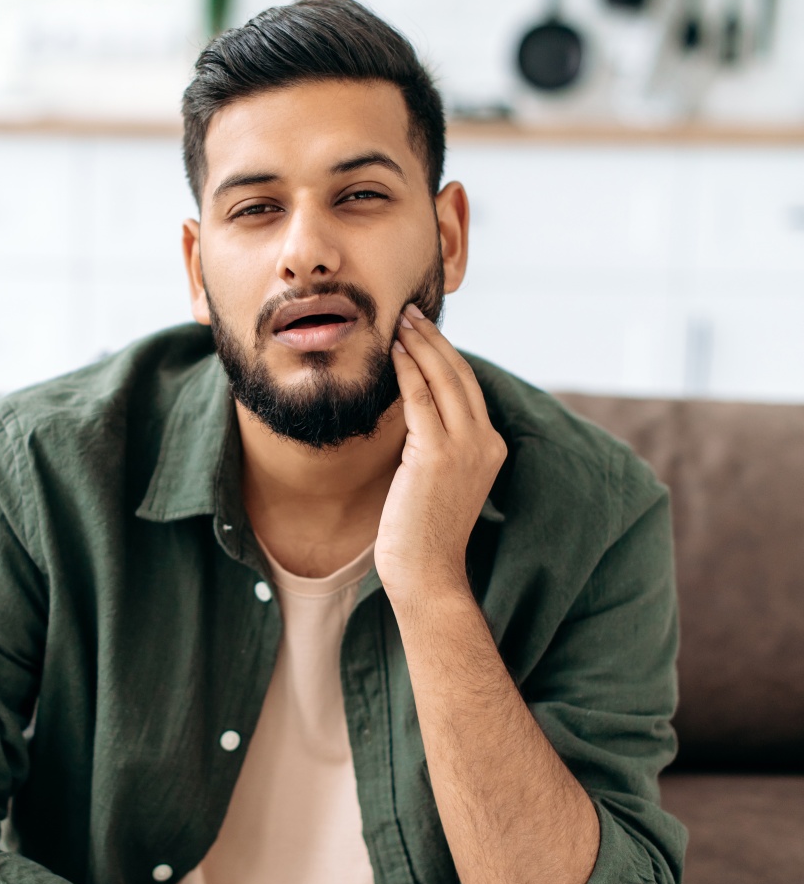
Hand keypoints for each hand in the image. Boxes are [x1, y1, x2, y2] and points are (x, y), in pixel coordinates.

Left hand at [375, 304, 506, 608]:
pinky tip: (392, 353)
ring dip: (419, 345)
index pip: (469, 387)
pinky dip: (407, 371)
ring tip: (400, 321)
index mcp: (492, 446)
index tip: (424, 330)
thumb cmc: (424, 530)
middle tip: (411, 312)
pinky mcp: (437, 455)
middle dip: (434, 338)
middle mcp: (486, 442)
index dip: (446, 354)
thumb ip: (436, 441)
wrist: (426, 571)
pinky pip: (421, 399)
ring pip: (443, 379)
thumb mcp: (439, 477)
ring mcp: (465, 447)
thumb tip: (412, 404)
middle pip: (460, 375)